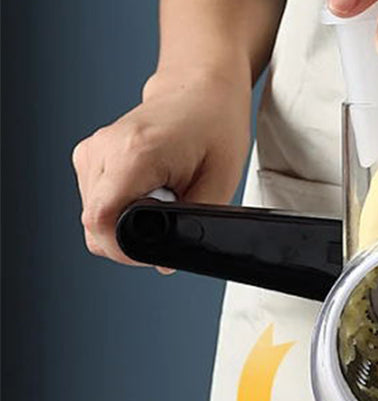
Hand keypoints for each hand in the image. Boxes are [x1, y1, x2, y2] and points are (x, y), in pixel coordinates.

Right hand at [72, 68, 251, 267]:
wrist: (200, 91)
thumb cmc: (214, 128)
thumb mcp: (219, 184)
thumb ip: (192, 226)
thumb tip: (162, 262)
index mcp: (133, 154)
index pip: (101, 220)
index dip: (124, 250)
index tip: (153, 252)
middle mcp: (103, 150)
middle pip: (94, 225)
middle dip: (132, 241)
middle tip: (170, 220)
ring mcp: (91, 153)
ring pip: (94, 218)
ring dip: (129, 224)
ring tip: (164, 199)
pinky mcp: (90, 158)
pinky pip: (98, 205)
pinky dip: (123, 211)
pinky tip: (150, 194)